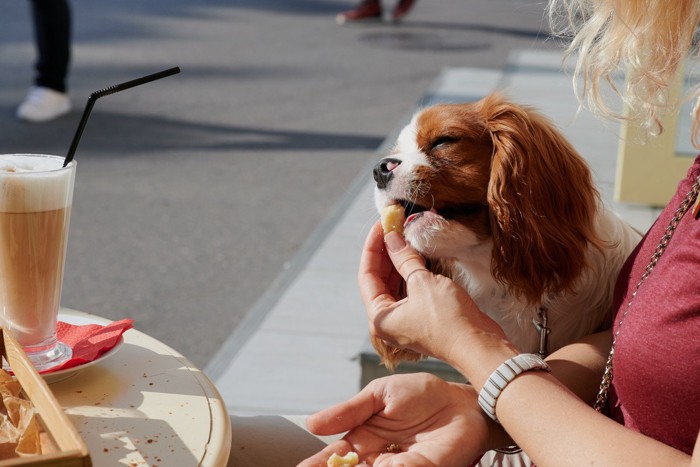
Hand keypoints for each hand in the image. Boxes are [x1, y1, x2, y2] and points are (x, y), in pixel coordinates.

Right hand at [298, 373, 490, 466]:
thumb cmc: (422, 394)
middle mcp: (378, 458)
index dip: (317, 464)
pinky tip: (376, 464)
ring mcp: (398, 466)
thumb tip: (312, 424)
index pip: (336, 455)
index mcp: (365, 437)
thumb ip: (349, 410)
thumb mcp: (380, 395)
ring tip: (339, 466)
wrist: (461, 401)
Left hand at [358, 222, 515, 384]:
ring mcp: (405, 320)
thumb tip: (392, 237)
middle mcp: (388, 321)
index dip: (373, 247)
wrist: (479, 346)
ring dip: (400, 259)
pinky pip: (411, 289)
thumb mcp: (422, 282)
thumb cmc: (448, 319)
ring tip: (405, 234)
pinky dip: (413, 271)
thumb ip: (404, 258)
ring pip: (395, 283)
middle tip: (394, 225)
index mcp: (379, 317)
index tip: (381, 224)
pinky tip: (418, 253)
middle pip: (379, 279)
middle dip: (387, 251)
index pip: (366, 275)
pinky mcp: (423, 317)